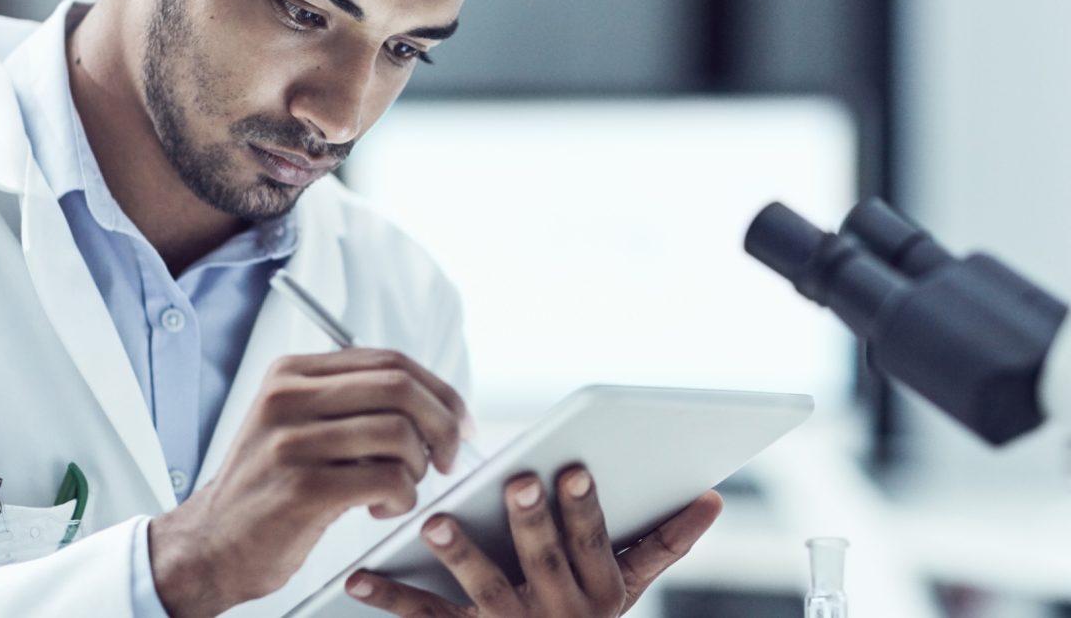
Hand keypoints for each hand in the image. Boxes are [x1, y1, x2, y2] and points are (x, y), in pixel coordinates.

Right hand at [148, 349, 467, 617]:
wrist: (212, 543)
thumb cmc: (271, 486)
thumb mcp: (298, 423)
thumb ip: (352, 401)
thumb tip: (437, 402)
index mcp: (292, 373)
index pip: (390, 361)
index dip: (439, 391)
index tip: (459, 422)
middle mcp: (287, 397)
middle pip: (400, 389)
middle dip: (441, 425)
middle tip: (445, 458)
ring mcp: (291, 441)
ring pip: (399, 434)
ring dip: (417, 469)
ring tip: (399, 488)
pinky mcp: (302, 488)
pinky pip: (388, 480)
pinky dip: (401, 499)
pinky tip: (379, 508)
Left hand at [343, 465, 724, 616]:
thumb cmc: (589, 613)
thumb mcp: (631, 585)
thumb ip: (666, 541)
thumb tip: (711, 497)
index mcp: (601, 592)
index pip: (596, 544)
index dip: (586, 508)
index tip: (576, 468)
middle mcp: (558, 614)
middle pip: (543, 562)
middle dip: (531, 522)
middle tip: (517, 480)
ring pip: (484, 592)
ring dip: (461, 555)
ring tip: (437, 522)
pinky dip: (389, 598)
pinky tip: (358, 574)